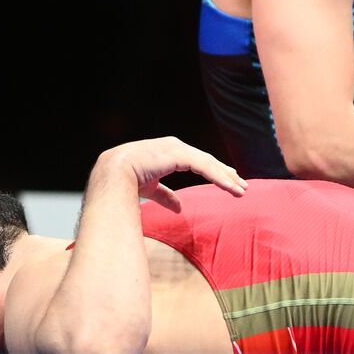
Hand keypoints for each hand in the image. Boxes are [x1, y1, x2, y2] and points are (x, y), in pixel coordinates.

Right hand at [99, 137, 247, 211]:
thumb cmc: (126, 181)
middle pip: (206, 160)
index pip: (197, 160)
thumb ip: (166, 195)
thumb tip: (179, 208)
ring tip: (241, 190)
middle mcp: (174, 146)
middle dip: (225, 173)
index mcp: (168, 151)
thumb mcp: (150, 188)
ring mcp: (177, 148)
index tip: (229, 181)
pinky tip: (230, 186)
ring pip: (208, 163)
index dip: (214, 171)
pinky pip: (204, 166)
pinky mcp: (178, 154)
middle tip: (241, 186)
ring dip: (226, 177)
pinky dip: (218, 177)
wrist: (112, 174)